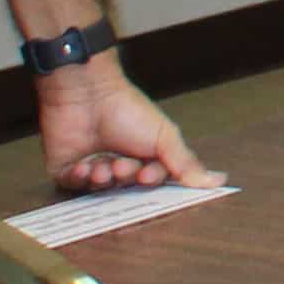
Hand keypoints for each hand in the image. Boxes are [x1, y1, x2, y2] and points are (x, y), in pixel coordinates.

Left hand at [36, 58, 211, 194]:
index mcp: (143, 155)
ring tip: (102, 166)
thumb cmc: (127, 109)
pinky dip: (79, 179)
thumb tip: (218, 181)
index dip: (150, 181)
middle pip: (126, 187)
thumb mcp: (164, 136)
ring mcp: (92, 166)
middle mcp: (119, 162)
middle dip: (126, 179)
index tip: (149, 175)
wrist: (88, 93)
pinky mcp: (66, 168)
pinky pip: (73, 186)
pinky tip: (84, 166)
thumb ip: (186, 163)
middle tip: (124, 166)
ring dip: (103, 180)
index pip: (152, 181)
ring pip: (100, 190)